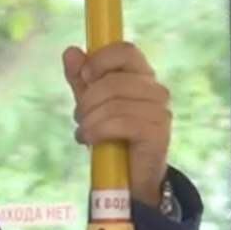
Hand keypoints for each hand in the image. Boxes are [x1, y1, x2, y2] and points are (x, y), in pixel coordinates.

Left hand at [63, 42, 171, 206]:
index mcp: (142, 76)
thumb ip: (82, 79)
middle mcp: (156, 89)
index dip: (100, 60)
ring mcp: (159, 111)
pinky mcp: (157, 132)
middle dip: (87, 101)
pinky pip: (120, 123)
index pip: (125, 50)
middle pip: (113, 81)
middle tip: (79, 118)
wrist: (131, 179)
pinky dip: (98, 131)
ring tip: (84, 133)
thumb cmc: (113, 137)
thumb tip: (70, 51)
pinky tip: (90, 140)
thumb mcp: (92, 104)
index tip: (85, 77)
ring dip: (89, 120)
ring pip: (113, 103)